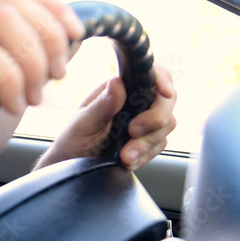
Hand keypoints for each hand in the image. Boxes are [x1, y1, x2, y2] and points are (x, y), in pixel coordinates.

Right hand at [0, 0, 84, 195]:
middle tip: (51, 83)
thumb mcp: (23, 89)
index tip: (76, 38)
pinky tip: (9, 105)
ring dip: (30, 62)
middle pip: (11, 5)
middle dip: (46, 42)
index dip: (53, 11)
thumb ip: (43, 59)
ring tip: (31, 99)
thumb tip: (75, 32)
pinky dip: (7, 78)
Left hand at [41, 64, 176, 170]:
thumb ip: (102, 105)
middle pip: (166, 100)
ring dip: (147, 143)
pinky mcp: (147, 141)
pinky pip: (160, 145)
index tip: (164, 92)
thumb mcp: (82, 122)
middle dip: (155, 119)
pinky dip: (145, 155)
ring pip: (166, 124)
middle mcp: (134, 101)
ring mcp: (144, 121)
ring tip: (124, 156)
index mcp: (118, 89)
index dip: (162, 79)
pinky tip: (127, 160)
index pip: (150, 74)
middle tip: (132, 132)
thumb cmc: (73, 139)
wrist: (72, 166)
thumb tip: (117, 82)